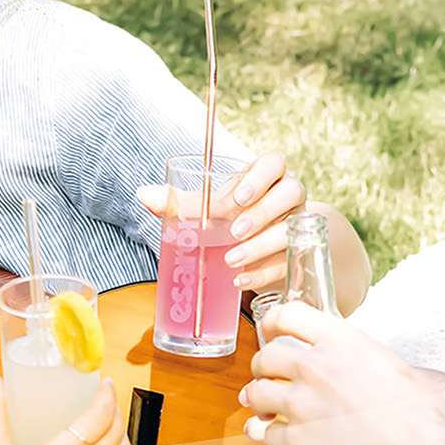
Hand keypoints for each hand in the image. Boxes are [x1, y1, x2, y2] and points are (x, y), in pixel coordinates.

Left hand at [137, 151, 305, 290]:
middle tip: (234, 231)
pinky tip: (240, 281)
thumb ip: (183, 203)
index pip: (274, 163)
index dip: (259, 178)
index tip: (237, 198)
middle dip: (261, 213)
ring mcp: (298, 224)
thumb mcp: (211, 210)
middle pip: (291, 192)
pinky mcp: (300, 254)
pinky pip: (289, 261)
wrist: (262, 249)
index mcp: (266, 177)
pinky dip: (263, 272)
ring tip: (233, 259)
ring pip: (292, 228)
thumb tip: (144, 194)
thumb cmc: (234, 219)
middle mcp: (286, 197)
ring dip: (262, 245)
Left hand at [241, 303, 444, 444]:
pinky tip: (268, 435)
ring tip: (261, 406)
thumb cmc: (416, 413)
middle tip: (267, 374)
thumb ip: (360, 356)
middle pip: (267, 356)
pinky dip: (264, 433)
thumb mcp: (388, 365)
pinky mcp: (296, 439)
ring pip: (258, 392)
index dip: (274, 321)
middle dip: (262, 365)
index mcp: (340, 342)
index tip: (271, 330)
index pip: (289, 315)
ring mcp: (301, 404)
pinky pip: (266, 432)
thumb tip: (354, 361)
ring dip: (256, 398)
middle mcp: (314, 368)